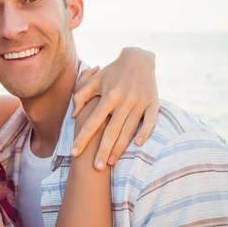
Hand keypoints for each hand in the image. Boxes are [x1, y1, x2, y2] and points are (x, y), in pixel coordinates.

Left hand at [70, 47, 158, 169]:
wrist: (138, 58)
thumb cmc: (112, 72)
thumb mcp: (95, 81)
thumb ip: (81, 96)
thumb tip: (74, 115)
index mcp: (108, 96)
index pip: (92, 122)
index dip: (82, 138)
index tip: (74, 153)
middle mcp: (124, 101)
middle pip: (110, 131)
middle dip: (102, 151)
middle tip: (95, 168)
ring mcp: (140, 102)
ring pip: (128, 130)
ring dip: (120, 147)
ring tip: (111, 162)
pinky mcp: (153, 103)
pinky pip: (150, 121)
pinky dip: (145, 133)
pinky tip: (137, 145)